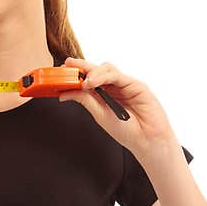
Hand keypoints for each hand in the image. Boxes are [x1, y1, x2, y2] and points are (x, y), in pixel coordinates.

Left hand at [58, 57, 176, 156]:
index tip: (60, 72)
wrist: (147, 140)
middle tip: (67, 65)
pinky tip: (92, 82)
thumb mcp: (99, 114)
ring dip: (92, 72)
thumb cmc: (127, 131)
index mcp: (104, 94)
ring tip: (82, 82)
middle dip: (81, 66)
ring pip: (106, 69)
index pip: (88, 79)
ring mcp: (125, 84)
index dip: (75, 74)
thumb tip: (65, 93)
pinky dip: (103, 77)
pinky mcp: (136, 85)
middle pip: (96, 70)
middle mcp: (114, 87)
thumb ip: (85, 100)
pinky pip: (117, 76)